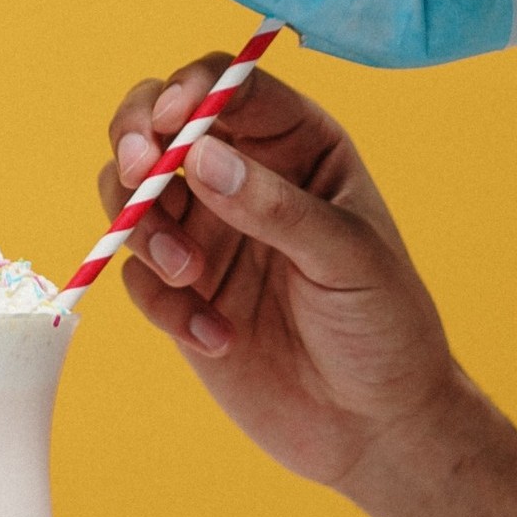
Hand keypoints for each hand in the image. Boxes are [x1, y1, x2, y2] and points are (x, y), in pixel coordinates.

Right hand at [102, 53, 462, 493]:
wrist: (374, 428)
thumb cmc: (385, 327)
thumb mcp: (346, 258)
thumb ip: (274, 206)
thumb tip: (200, 156)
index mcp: (298, 147)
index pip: (230, 87)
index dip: (192, 90)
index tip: (173, 122)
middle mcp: (243, 178)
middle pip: (158, 124)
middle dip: (135, 141)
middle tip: (139, 175)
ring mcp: (206, 233)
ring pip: (131, 194)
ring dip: (142, 228)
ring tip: (190, 278)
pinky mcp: (181, 292)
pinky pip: (136, 276)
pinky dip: (162, 303)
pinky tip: (217, 338)